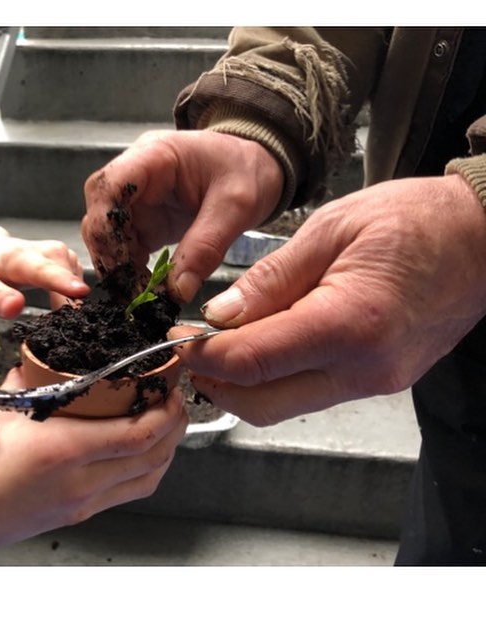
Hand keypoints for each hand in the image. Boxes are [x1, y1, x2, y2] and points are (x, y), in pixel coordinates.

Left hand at [0, 227, 89, 317]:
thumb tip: (14, 308)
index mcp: (19, 258)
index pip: (43, 270)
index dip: (63, 281)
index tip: (80, 291)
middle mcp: (45, 251)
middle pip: (67, 277)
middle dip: (71, 302)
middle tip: (66, 325)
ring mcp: (60, 253)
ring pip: (75, 280)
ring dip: (71, 300)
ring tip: (55, 312)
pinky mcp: (69, 258)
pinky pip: (77, 280)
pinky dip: (71, 294)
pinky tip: (58, 299)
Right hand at [0, 367, 187, 563]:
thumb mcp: (11, 404)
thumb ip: (46, 377)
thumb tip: (69, 353)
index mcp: (66, 448)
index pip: (140, 432)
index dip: (167, 410)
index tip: (172, 387)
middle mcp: (83, 480)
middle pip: (155, 454)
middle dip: (176, 424)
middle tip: (176, 399)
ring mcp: (85, 502)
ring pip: (150, 477)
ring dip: (169, 447)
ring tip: (169, 422)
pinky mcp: (83, 514)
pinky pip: (132, 492)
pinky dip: (151, 468)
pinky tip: (148, 451)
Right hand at [82, 129, 283, 302]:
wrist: (255, 167)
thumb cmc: (246, 170)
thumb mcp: (236, 206)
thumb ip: (206, 246)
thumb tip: (178, 292)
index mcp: (154, 156)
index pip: (108, 186)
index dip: (105, 226)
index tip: (121, 264)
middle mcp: (135, 176)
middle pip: (99, 214)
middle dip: (110, 255)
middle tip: (132, 291)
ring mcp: (137, 201)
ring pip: (106, 236)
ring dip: (119, 268)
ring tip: (142, 296)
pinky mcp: (144, 223)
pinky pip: (125, 249)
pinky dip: (131, 271)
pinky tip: (147, 289)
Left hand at [171, 174, 485, 425]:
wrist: (482, 237)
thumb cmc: (415, 220)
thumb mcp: (330, 230)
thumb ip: (271, 281)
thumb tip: (220, 317)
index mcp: (348, 323)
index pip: (251, 361)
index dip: (203, 355)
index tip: (178, 339)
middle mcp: (362, 368)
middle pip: (260, 404)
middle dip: (214, 382)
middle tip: (191, 348)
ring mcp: (374, 382)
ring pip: (282, 406)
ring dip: (242, 383)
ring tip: (221, 344)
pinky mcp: (379, 381)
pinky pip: (309, 394)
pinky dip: (274, 378)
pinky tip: (262, 345)